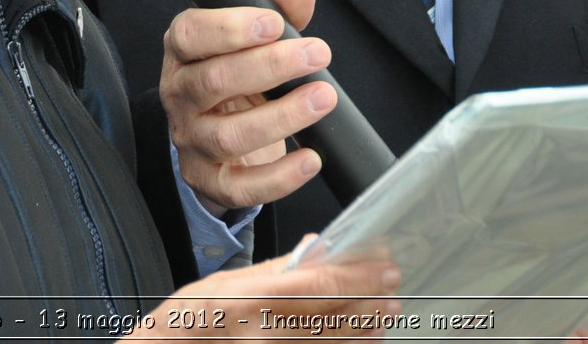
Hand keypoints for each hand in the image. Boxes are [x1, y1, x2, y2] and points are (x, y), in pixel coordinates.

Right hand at [122, 246, 401, 340]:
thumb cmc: (195, 314)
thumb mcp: (231, 278)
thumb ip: (279, 268)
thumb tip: (317, 251)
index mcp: (254, 298)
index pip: (319, 285)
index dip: (356, 276)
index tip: (380, 265)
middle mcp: (266, 331)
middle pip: (331, 316)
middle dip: (367, 300)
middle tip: (392, 287)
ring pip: (329, 341)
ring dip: (363, 327)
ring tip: (385, 313)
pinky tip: (361, 339)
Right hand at [161, 0, 336, 210]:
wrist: (221, 137)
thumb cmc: (238, 76)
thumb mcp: (254, 40)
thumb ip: (278, 9)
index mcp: (184, 52)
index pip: (190, 35)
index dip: (230, 28)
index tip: (274, 23)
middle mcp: (180, 96)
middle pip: (214, 81)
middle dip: (270, 66)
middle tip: (317, 53)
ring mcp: (191, 141)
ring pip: (228, 135)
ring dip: (282, 117)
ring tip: (323, 98)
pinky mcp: (209, 180)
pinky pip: (238, 186)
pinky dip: (277, 177)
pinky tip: (310, 159)